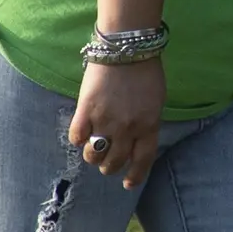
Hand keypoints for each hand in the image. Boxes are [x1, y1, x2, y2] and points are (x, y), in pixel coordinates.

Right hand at [71, 58, 164, 188]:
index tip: (128, 184)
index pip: (143, 159)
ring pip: (94, 155)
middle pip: (115, 162)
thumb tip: (137, 142)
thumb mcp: (156, 100)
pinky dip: (78, 139)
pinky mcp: (85, 111)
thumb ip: (148, 122)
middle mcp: (128, 127)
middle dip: (110, 166)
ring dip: (93, 156)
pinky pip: (76, 137)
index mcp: (150, 124)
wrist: (126, 48)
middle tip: (107, 163)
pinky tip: (81, 133)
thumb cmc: (145, 71)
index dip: (135, 175)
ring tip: (94, 148)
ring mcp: (106, 120)